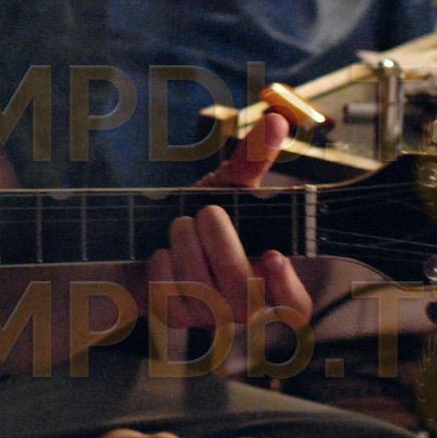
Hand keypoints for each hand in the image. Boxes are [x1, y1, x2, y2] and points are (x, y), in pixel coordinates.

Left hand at [148, 113, 311, 327]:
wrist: (142, 238)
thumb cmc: (198, 218)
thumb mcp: (227, 189)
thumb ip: (253, 158)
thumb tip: (277, 121)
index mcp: (267, 280)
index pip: (295, 308)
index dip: (288, 289)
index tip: (272, 255)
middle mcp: (243, 307)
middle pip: (241, 288)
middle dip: (218, 240)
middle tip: (203, 212)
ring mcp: (208, 316)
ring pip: (201, 288)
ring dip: (184, 244)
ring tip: (179, 225)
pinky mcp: (173, 316)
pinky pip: (168, 291)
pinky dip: (160, 262)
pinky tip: (161, 251)